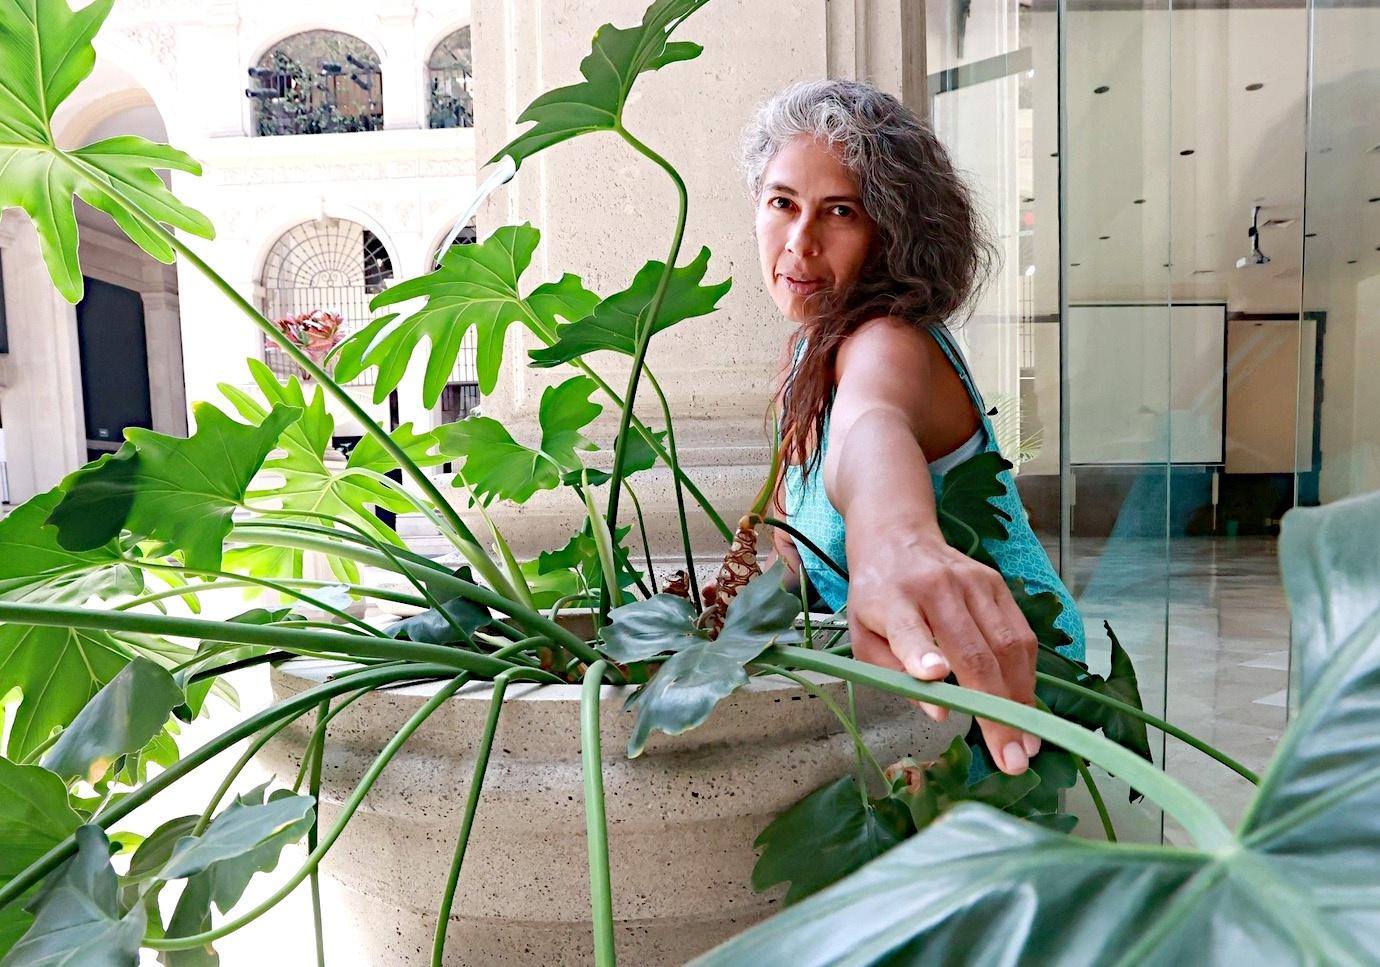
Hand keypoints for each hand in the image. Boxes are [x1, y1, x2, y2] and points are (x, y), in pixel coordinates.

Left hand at [846, 529, 1039, 775]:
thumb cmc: (877, 597)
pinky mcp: (997, 584)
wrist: (897, 537)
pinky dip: (1027, 675)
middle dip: (997, 710)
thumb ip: (893, 673)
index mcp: (893, 601)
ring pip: (1007, 646)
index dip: (923, 654)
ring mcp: (973, 583)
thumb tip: (939, 711)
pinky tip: (1025, 706)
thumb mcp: (863, 635)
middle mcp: (936, 588)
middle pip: (974, 652)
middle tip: (1011, 759)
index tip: (935, 677)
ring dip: (1021, 699)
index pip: (909, 629)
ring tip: (1027, 743)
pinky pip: (1020, 635)